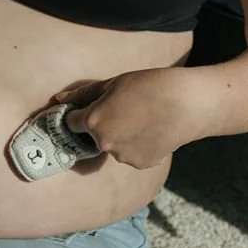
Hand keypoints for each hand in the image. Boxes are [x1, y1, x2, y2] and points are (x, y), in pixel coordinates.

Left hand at [49, 67, 212, 169]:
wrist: (188, 104)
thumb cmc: (149, 85)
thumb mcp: (112, 83)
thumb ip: (83, 94)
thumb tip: (58, 99)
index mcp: (94, 121)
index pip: (71, 122)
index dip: (78, 113)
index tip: (88, 107)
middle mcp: (104, 143)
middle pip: (93, 135)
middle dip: (102, 124)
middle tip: (124, 108)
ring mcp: (123, 157)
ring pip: (114, 145)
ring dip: (121, 135)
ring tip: (142, 118)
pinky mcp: (141, 164)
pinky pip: (131, 154)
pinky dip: (137, 144)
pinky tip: (152, 130)